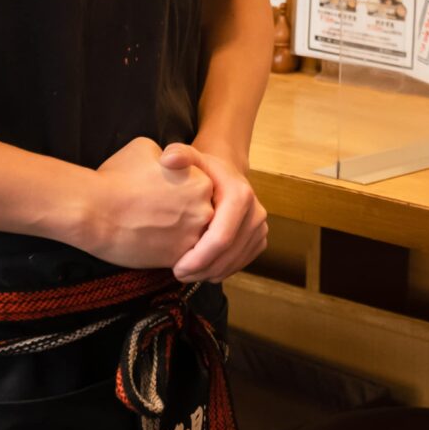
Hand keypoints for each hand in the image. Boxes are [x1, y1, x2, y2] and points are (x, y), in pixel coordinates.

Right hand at [72, 137, 213, 268]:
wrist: (92, 210)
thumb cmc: (117, 176)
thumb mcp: (148, 148)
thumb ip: (171, 156)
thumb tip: (172, 161)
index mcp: (203, 182)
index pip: (200, 188)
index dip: (180, 189)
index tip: (162, 190)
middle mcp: (204, 211)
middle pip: (199, 212)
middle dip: (182, 212)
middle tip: (157, 210)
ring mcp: (191, 238)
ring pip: (192, 235)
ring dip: (177, 232)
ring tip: (152, 226)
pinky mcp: (176, 259)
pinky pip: (180, 255)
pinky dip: (167, 249)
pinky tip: (148, 241)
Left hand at [163, 141, 268, 282]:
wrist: (225, 175)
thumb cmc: (203, 170)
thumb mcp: (191, 157)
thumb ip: (179, 155)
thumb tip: (168, 159)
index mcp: (240, 197)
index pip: (220, 238)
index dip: (199, 257)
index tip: (175, 266)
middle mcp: (256, 214)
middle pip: (228, 255)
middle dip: (202, 270)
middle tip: (177, 274)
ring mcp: (260, 229)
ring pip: (235, 263)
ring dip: (209, 274)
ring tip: (185, 274)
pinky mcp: (259, 240)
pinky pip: (240, 264)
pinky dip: (220, 271)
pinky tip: (200, 270)